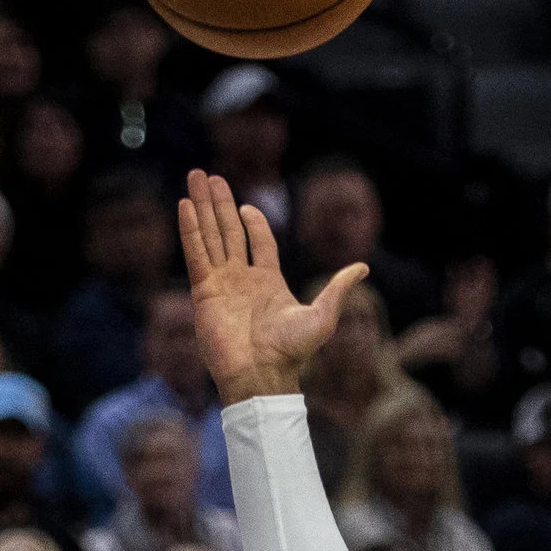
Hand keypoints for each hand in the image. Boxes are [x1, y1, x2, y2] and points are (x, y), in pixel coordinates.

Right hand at [178, 170, 366, 406]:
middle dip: (220, 203)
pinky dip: (191, 229)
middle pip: (229, 231)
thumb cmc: (291, 352)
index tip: (247, 206)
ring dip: (203, 206)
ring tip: (195, 177)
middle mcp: (242, 279)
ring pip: (210, 235)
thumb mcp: (322, 316)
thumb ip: (338, 288)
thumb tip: (364, 267)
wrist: (261, 375)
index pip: (259, 241)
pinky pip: (196, 253)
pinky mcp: (204, 291)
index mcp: (268, 281)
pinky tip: (186, 205)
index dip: (254, 222)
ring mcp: (221, 283)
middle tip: (209, 176)